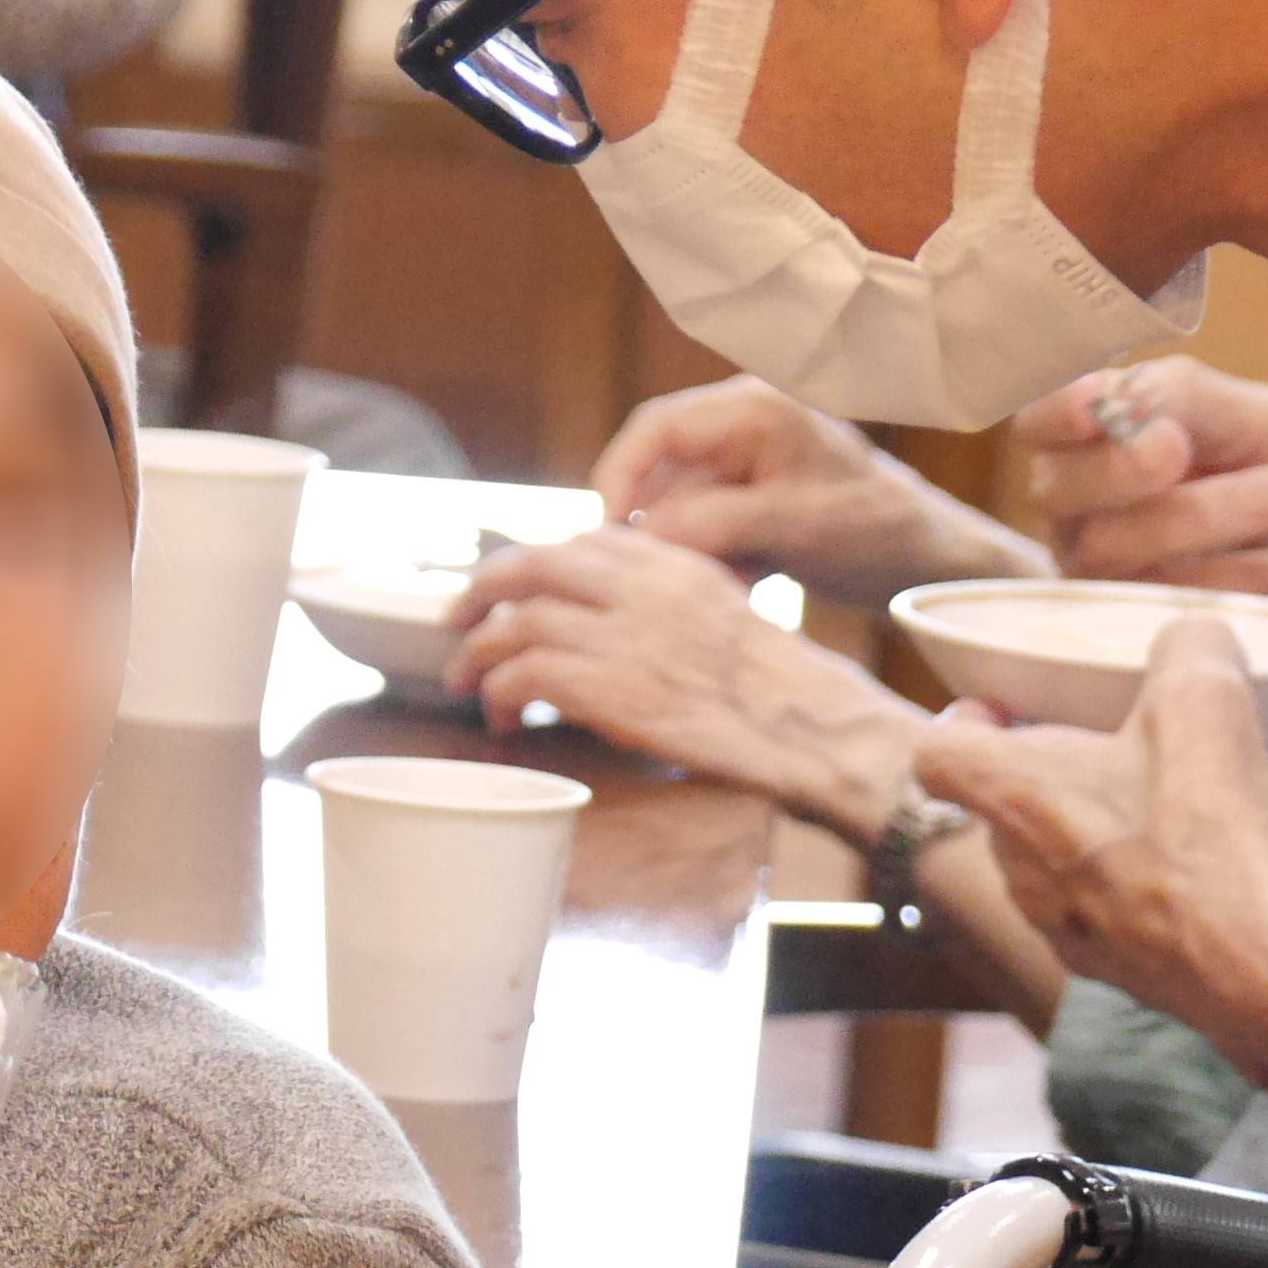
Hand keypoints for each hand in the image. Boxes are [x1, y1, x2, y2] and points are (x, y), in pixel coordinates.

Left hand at [449, 524, 918, 811]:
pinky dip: (500, 696)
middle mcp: (639, 586)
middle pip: (531, 564)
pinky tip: (504, 719)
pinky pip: (522, 675)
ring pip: (515, 621)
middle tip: (458, 619)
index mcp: (671, 563)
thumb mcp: (727, 618)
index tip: (513, 585)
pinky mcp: (604, 685)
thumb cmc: (783, 692)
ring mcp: (619, 633)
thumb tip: (613, 622)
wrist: (810, 728)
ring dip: (477, 654)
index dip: (534, 560)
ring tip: (465, 683)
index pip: (581, 540)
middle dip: (482, 589)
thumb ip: (668, 605)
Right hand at [595, 375, 1043, 603]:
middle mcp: (741, 425)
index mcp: (753, 408)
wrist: (933, 565)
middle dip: (654, 526)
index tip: (604, 532)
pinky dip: (710, 560)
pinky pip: (702, 528)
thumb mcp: (796, 525)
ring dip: (686, 551)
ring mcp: (746, 464)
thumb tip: (639, 533)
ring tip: (724, 585)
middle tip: (657, 576)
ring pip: (675, 506)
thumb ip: (715, 522)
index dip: (617, 476)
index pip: (655, 428)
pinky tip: (744, 586)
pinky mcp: (751, 501)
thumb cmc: (878, 531)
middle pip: (657, 470)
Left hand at [908, 618, 1267, 1105]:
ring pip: (1048, 859)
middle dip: (1047, 767)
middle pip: (1001, 801)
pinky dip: (1128, 883)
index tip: (1007, 704)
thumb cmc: (1210, 838)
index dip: (964, 717)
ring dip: (1089, 827)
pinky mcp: (1107, 969)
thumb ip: (1189, 644)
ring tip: (1160, 804)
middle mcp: (1016, 867)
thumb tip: (1192, 632)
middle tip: (1110, 744)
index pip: (936, 749)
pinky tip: (1190, 869)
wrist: (1258, 973)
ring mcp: (1058, 927)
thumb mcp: (1205, 701)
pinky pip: (1097, 911)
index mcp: (1013, 794)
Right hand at [1014, 365, 1267, 814]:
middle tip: (1187, 452)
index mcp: (1110, 442)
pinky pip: (1146, 604)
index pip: (1042, 420)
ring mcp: (1102, 578)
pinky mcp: (1135, 636)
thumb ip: (1189, 396)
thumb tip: (1118, 404)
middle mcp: (1087, 509)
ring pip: (1102, 546)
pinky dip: (1220, 575)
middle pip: (1060, 484)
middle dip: (1128, 466)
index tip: (1097, 408)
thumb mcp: (1266, 424)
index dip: (1056, 413)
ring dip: (1195, 515)